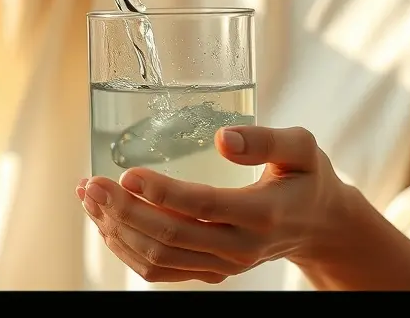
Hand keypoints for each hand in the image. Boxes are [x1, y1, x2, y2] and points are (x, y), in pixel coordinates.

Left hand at [76, 125, 348, 284]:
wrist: (320, 225)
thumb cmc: (306, 176)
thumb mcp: (302, 148)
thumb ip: (266, 140)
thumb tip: (223, 137)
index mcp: (262, 214)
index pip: (202, 207)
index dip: (161, 192)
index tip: (126, 173)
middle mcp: (240, 247)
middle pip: (170, 237)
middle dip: (123, 211)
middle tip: (92, 184)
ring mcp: (223, 265)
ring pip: (159, 259)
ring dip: (117, 230)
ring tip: (90, 197)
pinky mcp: (210, 271)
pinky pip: (160, 271)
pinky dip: (127, 249)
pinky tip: (106, 221)